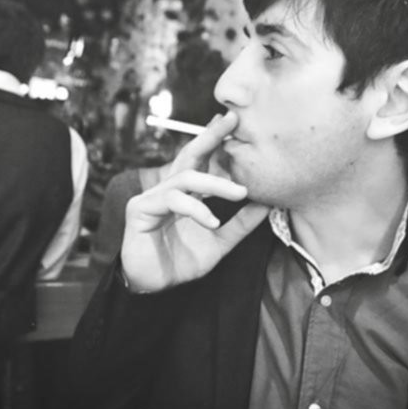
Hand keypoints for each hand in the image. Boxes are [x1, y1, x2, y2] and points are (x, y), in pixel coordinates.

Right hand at [121, 112, 270, 292]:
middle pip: (189, 155)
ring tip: (241, 193)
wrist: (153, 287)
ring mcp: (152, 197)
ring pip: (186, 178)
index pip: (202, 160)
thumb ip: (240, 224)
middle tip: (231, 121)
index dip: (217, 140)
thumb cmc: (181, 261)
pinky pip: (173, 201)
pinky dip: (196, 209)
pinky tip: (212, 221)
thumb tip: (267, 204)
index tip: (236, 122)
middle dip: (210, 136)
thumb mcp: (219, 242)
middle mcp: (168, 189)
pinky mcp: (140, 210)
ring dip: (216, 184)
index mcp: (186, 193)